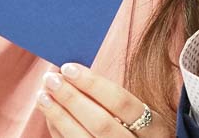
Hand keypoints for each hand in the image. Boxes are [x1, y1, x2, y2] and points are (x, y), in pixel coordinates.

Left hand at [37, 63, 169, 136]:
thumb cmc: (138, 130)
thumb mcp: (141, 116)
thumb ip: (114, 98)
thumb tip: (73, 72)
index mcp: (155, 128)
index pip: (122, 102)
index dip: (94, 84)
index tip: (69, 67)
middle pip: (100, 122)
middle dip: (72, 98)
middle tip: (51, 79)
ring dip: (58, 115)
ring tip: (43, 94)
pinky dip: (58, 130)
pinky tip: (50, 113)